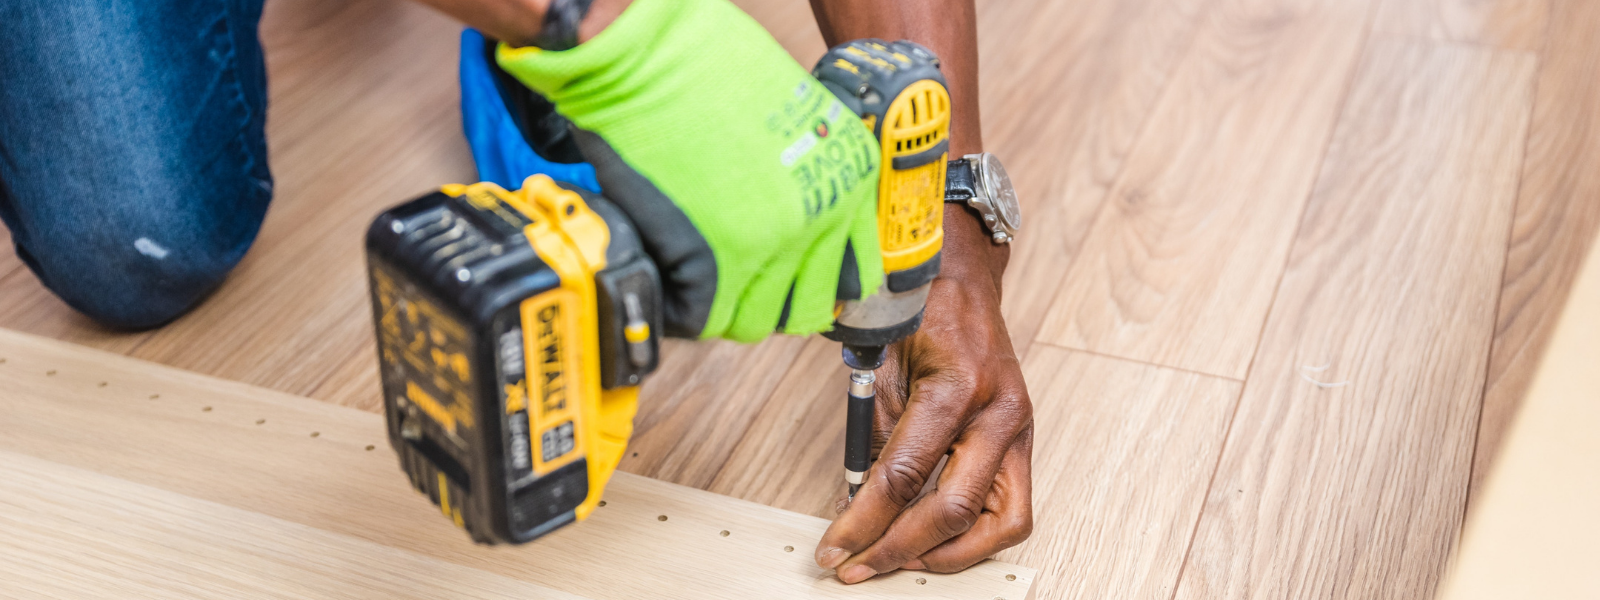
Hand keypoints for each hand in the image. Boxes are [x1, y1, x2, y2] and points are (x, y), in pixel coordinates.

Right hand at [496, 0, 884, 341]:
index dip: (818, 280)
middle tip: (737, 281)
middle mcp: (820, 216)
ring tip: (698, 272)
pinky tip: (670, 270)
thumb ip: (803, 171)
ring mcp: (770, 245)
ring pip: (754, 321)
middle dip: (770, 299)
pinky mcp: (714, 265)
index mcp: (848, 179)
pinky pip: (700, 318)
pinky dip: (681, 304)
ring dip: (724, 305)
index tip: (794, 280)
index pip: (854, 269)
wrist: (647, 55)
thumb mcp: (791, 112)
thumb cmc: (704, 65)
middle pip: (807, 305)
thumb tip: (790, 216)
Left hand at [815, 206, 1033, 581]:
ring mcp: (1019, 428)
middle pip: (952, 509)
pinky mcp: (1023, 440)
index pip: (905, 475)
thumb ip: (874, 437)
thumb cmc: (920, 308)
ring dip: (946, 553)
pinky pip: (1010, 509)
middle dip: (898, 548)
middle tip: (857, 566)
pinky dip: (974, 534)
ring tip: (899, 561)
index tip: (834, 547)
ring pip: (1000, 523)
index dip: (863, 521)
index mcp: (958, 385)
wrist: (962, 274)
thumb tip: (857, 502)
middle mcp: (999, 411)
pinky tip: (934, 540)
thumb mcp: (880, 366)